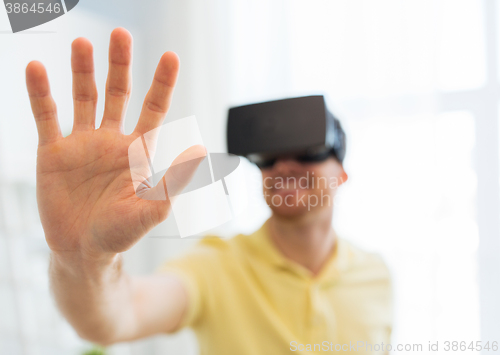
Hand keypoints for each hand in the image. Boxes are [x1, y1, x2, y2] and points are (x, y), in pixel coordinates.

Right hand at [26, 28, 205, 258]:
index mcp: (138, 151)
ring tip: (82, 43)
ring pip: (83, 97)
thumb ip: (175, 180)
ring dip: (82, 70)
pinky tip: (37, 69)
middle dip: (120, 65)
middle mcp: (111, 140)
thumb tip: (201, 150)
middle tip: (121, 34)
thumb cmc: (120, 234)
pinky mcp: (53, 153)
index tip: (171, 56)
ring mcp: (82, 144)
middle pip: (118, 93)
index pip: (153, 109)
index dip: (162, 83)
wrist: (82, 252)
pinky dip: (41, 93)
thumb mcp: (151, 208)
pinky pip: (46, 116)